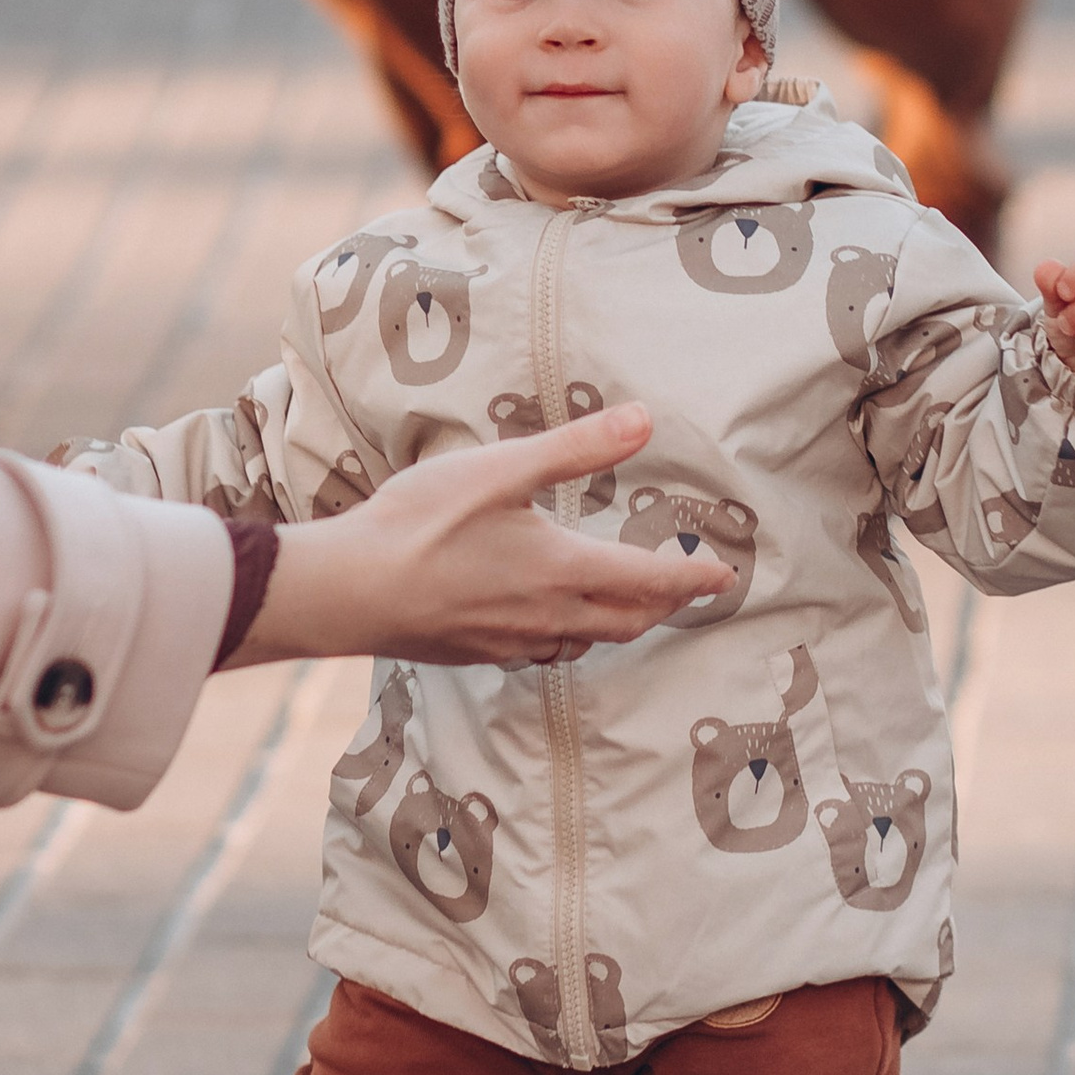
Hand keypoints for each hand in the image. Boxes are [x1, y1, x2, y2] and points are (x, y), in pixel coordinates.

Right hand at [231, 402, 730, 669]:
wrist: (351, 592)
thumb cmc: (420, 525)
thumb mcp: (500, 470)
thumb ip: (575, 448)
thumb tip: (644, 422)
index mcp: (564, 569)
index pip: (651, 579)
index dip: (694, 579)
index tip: (724, 579)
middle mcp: (550, 615)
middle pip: (628, 621)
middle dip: (663, 607)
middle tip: (686, 594)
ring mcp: (514, 641)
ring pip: (588, 642)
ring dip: (620, 625)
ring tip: (628, 605)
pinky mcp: (479, 653)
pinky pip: (545, 653)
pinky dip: (570, 638)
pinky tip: (552, 624)